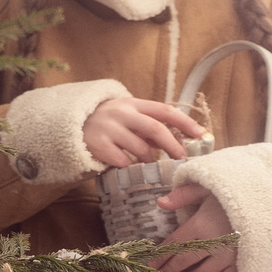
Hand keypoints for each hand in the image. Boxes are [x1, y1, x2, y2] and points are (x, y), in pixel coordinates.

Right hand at [82, 98, 201, 168]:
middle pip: (155, 129)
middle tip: (182, 160)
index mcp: (133, 104)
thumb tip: (184, 139)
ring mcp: (109, 128)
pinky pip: (123, 161)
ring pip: (140, 149)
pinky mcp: (98, 145)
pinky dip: (129, 167)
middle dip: (173, 146)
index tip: (201, 135)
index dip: (186, 122)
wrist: (70, 126)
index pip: (165, 110)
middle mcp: (122, 113)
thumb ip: (151, 127)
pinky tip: (126, 166)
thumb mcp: (129, 118)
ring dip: (149, 160)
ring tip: (148, 164)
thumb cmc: (109, 125)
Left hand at [152, 183, 238, 271]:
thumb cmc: (233, 195)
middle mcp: (213, 243)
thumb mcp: (206, 188)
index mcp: (201, 224)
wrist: (267, 204)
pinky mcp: (242, 263)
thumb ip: (183, 195)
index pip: (175, 243)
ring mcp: (228, 255)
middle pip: (185, 260)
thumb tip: (160, 203)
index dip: (161, 255)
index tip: (151, 264)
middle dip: (170, 269)